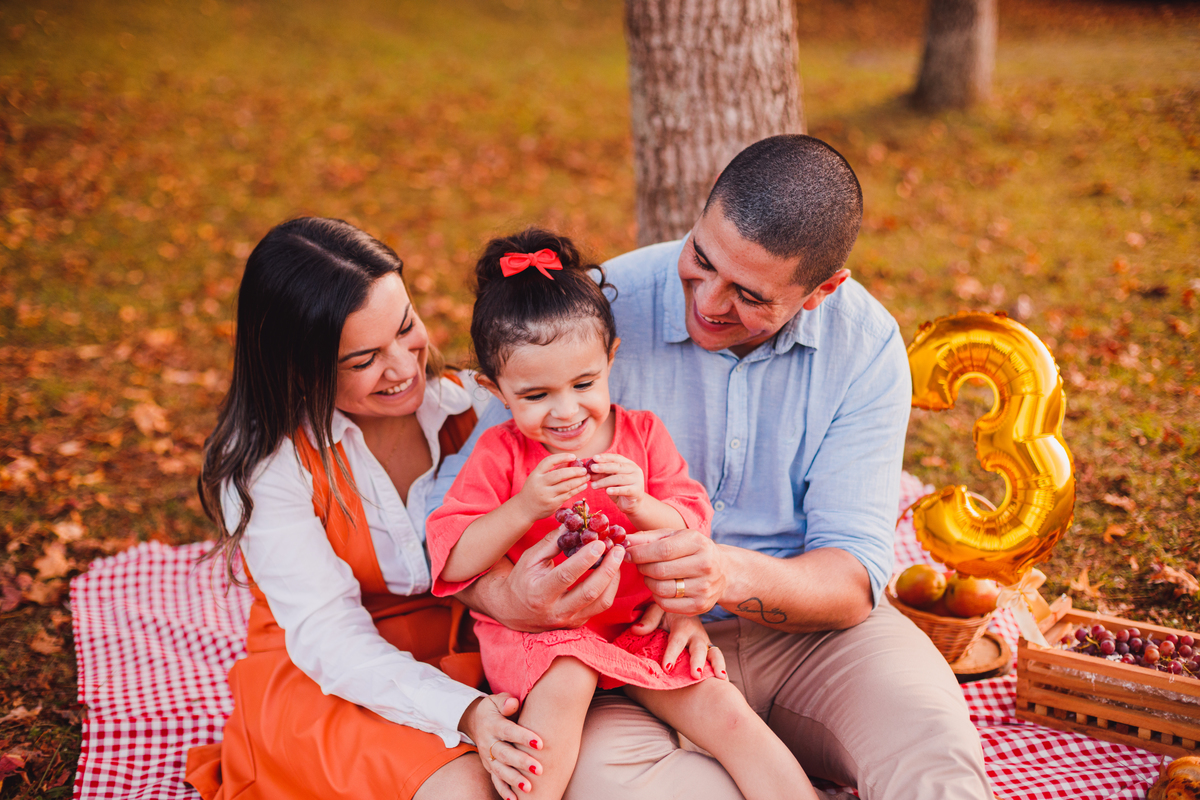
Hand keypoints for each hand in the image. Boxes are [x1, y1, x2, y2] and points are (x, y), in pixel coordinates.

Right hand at [458, 694, 543, 799]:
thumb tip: (512, 704)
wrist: (476, 721)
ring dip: (514, 780)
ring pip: (500, 770)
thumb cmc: (495, 709)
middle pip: (504, 754)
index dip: (523, 737)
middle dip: (521, 762)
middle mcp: (488, 742)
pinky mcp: (489, 767)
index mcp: (492, 724)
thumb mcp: (496, 700)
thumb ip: (505, 701)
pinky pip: (495, 781)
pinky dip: (504, 791)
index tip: (540, 743)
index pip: (508, 731)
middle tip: (539, 769)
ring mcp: (488, 757)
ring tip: (529, 788)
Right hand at [482, 528, 624, 632]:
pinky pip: (601, 606)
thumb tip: (574, 523)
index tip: (599, 542)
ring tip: (618, 557)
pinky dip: (611, 587)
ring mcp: (570, 619)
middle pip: (589, 592)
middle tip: (618, 549)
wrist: (513, 612)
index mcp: (540, 593)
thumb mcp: (531, 559)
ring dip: (614, 578)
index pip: (566, 575)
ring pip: (601, 602)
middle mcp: (556, 610)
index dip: (584, 559)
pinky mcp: (579, 622)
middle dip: (608, 569)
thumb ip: (552, 542)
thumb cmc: (521, 581)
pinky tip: (612, 571)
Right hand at [514, 453, 589, 522]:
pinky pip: (568, 495)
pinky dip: (577, 489)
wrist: (524, 509)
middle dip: (574, 471)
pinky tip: (583, 485)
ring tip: (587, 477)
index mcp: (535, 474)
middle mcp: (540, 484)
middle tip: (584, 469)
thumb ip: (554, 469)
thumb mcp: (539, 478)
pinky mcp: (552, 504)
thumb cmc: (534, 490)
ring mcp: (546, 495)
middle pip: (560, 474)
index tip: (574, 456)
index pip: (549, 461)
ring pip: (566, 486)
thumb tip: (571, 460)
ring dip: (579, 480)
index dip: (562, 457)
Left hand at [585, 453, 646, 515]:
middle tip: (593, 468)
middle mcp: (634, 470)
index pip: (616, 458)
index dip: (605, 457)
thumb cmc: (620, 489)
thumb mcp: (610, 481)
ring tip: (593, 486)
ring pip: (619, 479)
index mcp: (628, 464)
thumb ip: (602, 475)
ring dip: (604, 481)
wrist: (634, 503)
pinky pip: (625, 490)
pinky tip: (608, 491)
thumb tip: (588, 472)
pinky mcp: (637, 491)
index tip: (594, 458)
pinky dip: (616, 490)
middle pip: (618, 467)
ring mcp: (637, 480)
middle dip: (604, 467)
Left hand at [624, 528, 727, 615]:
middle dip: (643, 567)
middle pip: (660, 571)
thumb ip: (647, 538)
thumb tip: (623, 541)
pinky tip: (661, 587)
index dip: (639, 553)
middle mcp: (705, 565)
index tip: (627, 553)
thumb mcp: (673, 537)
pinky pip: (666, 604)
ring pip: (661, 589)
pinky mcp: (700, 606)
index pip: (662, 550)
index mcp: (698, 542)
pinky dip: (657, 597)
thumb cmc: (691, 550)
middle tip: (640, 564)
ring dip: (648, 582)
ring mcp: (704, 587)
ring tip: (651, 575)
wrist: (722, 571)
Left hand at [629, 606, 727, 679]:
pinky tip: (725, 681)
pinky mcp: (709, 649)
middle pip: (699, 648)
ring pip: (714, 652)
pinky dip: (721, 667)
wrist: (683, 604)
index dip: (672, 654)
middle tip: (696, 674)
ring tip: (721, 678)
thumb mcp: (657, 609)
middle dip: (698, 661)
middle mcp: (696, 633)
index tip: (666, 668)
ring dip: (717, 664)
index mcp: (682, 624)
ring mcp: (704, 642)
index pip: (677, 640)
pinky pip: (717, 657)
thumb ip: (648, 619)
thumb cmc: (666, 612)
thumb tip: (636, 630)